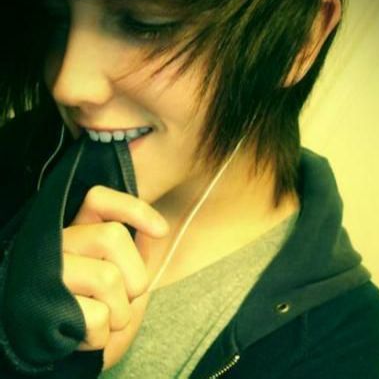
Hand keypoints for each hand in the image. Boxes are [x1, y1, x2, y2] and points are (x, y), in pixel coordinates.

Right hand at [62, 185, 168, 368]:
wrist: (72, 353)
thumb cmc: (100, 306)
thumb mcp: (123, 274)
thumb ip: (135, 251)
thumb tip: (155, 229)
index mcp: (77, 232)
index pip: (99, 199)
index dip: (133, 208)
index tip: (162, 231)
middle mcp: (57, 244)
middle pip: (112, 236)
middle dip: (134, 274)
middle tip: (125, 295)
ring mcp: (47, 273)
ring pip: (108, 277)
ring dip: (120, 310)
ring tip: (104, 317)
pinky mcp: (43, 307)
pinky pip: (97, 315)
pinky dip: (103, 335)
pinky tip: (86, 334)